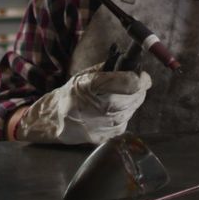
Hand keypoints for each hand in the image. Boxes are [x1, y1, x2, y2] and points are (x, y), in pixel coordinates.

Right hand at [15, 63, 151, 144]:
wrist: (57, 121)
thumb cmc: (72, 95)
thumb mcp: (84, 75)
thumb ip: (108, 68)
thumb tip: (131, 64)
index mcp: (93, 86)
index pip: (129, 83)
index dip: (140, 78)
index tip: (141, 75)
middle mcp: (101, 107)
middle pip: (137, 96)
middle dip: (138, 88)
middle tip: (131, 84)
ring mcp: (106, 124)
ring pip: (134, 108)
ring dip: (131, 100)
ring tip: (117, 97)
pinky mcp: (109, 135)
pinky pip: (127, 119)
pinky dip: (125, 113)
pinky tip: (112, 110)